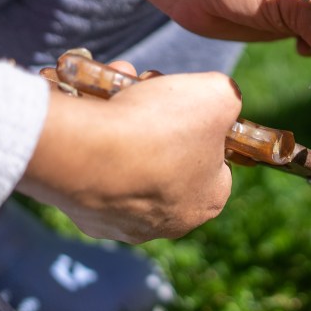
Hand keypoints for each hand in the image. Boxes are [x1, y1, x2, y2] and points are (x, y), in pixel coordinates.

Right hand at [17, 62, 241, 243]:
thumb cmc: (161, 127)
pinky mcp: (85, 215)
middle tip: (143, 87)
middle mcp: (169, 222)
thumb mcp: (217, 94)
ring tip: (111, 91)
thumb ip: (226, 97)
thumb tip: (220, 99)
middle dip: (157, 119)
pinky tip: (84, 116)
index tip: (183, 103)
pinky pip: (92, 170)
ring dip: (122, 122)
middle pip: (169, 157)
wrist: (85, 153)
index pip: (217, 162)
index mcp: (208, 200)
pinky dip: (90, 140)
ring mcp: (124, 222)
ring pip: (128, 161)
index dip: (202, 126)